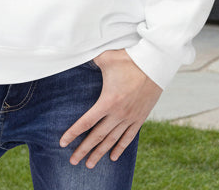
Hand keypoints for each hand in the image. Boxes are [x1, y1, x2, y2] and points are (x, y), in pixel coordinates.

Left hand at [61, 50, 161, 168]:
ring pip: (112, 140)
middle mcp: (118, 113)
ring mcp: (130, 117)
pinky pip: (128, 137)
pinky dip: (120, 148)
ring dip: (100, 153)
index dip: (73, 134)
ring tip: (90, 164)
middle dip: (84, 150)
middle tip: (73, 162)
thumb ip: (90, 59)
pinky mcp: (140, 117)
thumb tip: (77, 54)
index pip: (86, 122)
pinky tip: (112, 157)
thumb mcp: (106, 57)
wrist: (156, 63)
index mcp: (108, 101)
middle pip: (97, 136)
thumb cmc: (129, 58)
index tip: (63, 143)